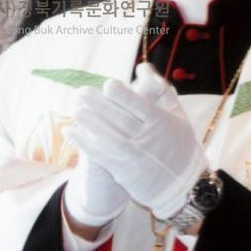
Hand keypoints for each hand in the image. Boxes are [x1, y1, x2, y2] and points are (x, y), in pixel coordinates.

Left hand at [64, 63, 204, 219]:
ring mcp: (136, 157)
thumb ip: (160, 89)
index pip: (141, 107)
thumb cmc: (177, 142)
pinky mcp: (124, 172)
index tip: (107, 84)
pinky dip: (85, 144)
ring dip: (91, 124)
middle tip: (80, 92)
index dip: (125, 97)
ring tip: (75, 110)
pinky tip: (70, 131)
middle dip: (100, 106)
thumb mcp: (176, 114)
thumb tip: (141, 68)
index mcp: (162, 122)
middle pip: (122, 121)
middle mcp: (149, 140)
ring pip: (111, 139)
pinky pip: (102, 157)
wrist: (181, 183)